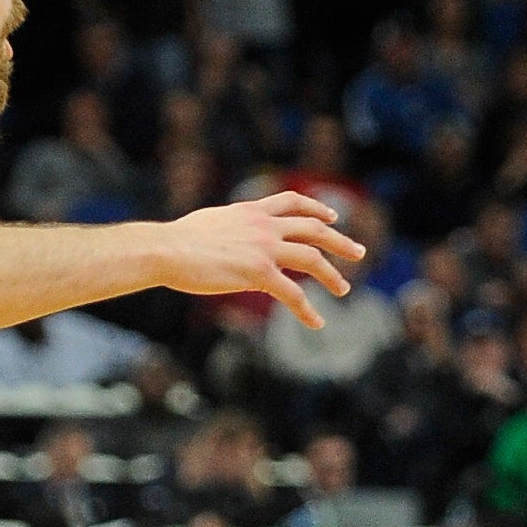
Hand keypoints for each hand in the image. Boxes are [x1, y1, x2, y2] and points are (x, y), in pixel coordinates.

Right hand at [159, 192, 361, 327]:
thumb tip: (227, 237)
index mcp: (251, 211)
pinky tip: (317, 323)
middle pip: (314, 228)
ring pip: (312, 258)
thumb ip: (228, 227)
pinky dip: (307, 311)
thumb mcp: (210, 223)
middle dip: (339, 241)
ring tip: (344, 289)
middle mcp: (263, 224)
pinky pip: (293, 294)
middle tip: (359, 252)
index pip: (292, 202)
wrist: (166, 249)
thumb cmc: (176, 241)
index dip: (316, 209)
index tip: (333, 217)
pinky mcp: (259, 272)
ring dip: (332, 275)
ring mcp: (264, 247)